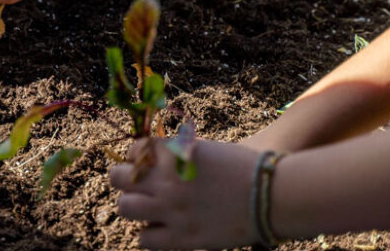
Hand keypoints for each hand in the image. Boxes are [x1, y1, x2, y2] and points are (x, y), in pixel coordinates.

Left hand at [109, 138, 258, 249]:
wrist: (272, 195)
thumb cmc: (242, 168)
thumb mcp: (203, 151)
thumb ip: (174, 156)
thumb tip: (147, 160)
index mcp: (173, 153)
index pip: (132, 150)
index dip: (135, 156)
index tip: (144, 162)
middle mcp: (166, 180)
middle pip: (117, 178)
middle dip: (123, 179)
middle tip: (136, 184)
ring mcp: (171, 209)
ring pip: (125, 207)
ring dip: (132, 205)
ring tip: (146, 206)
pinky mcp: (182, 237)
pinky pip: (144, 238)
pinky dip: (148, 233)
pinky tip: (160, 228)